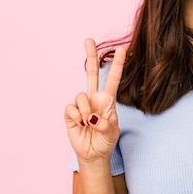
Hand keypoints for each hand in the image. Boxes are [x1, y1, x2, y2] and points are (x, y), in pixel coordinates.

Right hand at [65, 38, 125, 162]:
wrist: (93, 154)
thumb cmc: (106, 141)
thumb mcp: (112, 133)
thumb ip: (105, 125)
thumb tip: (91, 117)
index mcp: (108, 100)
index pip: (113, 79)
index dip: (117, 64)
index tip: (122, 49)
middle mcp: (94, 98)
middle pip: (91, 73)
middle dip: (90, 56)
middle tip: (89, 39)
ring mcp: (81, 105)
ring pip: (80, 95)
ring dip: (85, 111)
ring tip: (88, 123)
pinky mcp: (70, 113)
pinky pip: (70, 108)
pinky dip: (76, 117)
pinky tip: (80, 125)